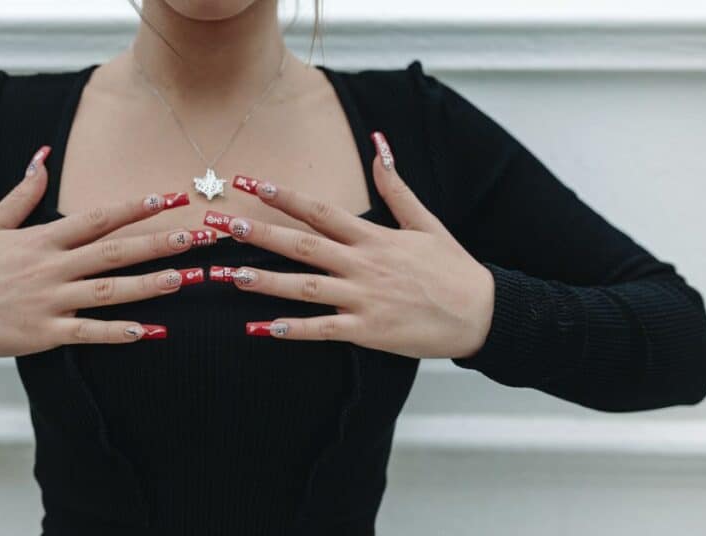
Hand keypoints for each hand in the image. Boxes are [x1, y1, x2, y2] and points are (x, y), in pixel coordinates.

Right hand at [0, 145, 209, 356]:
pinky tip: (147, 331)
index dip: (136, 207)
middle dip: (157, 242)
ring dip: (149, 285)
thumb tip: (43, 155)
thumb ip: (22, 192)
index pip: (97, 218)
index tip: (169, 198)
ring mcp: (48, 302)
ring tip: (184, 278)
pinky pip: (87, 333)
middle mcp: (50, 268)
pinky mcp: (42, 334)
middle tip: (194, 237)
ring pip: (108, 291)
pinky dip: (118, 332)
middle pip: (114, 251)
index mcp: (41, 239)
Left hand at [207, 132, 494, 358]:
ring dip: (265, 281)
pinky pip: (324, 330)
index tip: (252, 183)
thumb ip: (396, 187)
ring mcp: (365, 299)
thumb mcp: (426, 221)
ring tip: (229, 275)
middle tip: (222, 225)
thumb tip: (378, 144)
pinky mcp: (369, 332)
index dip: (284, 197)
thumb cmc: (453, 268)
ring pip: (305, 288)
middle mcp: (364, 265)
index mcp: (374, 237)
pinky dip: (293, 329)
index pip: (320, 212)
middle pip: (303, 245)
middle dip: (260, 233)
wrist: (483, 313)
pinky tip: (262, 328)